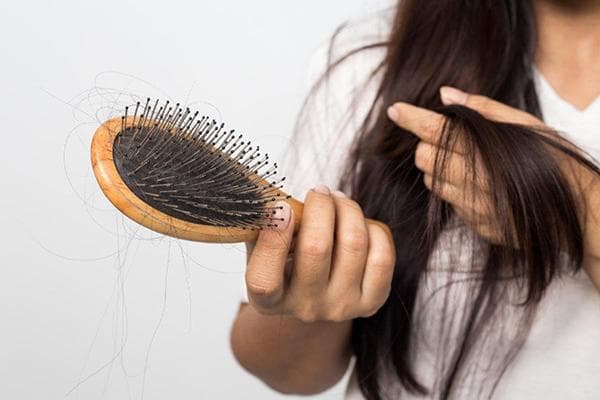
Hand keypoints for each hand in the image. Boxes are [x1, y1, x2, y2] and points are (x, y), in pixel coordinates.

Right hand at [245, 186, 394, 322]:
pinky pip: (381, 256)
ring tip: (339, 200)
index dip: (274, 240)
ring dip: (348, 209)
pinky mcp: (371, 302)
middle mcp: (305, 308)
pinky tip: (360, 225)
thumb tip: (271, 196)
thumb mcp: (262, 246)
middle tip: (319, 191)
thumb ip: (262, 224)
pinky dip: (372, 230)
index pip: (264, 280)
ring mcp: (340, 307)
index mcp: (268, 301)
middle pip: (316, 248)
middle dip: (320, 206)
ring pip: (354, 244)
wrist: (317, 292)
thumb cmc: (286, 259)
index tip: (282, 206)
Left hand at [386, 86, 599, 286]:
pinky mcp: (477, 226)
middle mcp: (475, 180)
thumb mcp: (529, 127)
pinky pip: (451, 204)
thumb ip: (485, 110)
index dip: (411, 119)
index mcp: (486, 150)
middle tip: (448, 139)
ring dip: (440, 169)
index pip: (435, 130)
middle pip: (424, 157)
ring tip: (467, 163)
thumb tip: (446, 95)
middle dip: (429, 145)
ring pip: (432, 183)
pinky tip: (482, 187)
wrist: (581, 215)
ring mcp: (474, 207)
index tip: (395, 110)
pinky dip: (457, 191)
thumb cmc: (558, 162)